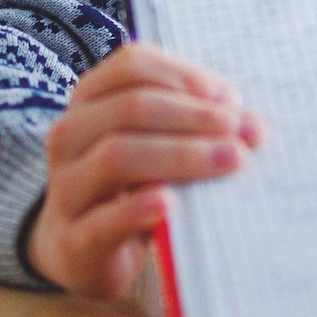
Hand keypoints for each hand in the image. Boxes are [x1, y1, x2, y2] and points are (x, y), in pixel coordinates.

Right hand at [26, 45, 261, 300]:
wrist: (81, 250)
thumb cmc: (130, 186)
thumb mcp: (155, 144)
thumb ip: (193, 125)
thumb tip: (250, 125)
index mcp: (90, 99)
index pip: (132, 66)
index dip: (184, 76)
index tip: (229, 98)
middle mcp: (69, 135)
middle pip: (130, 109)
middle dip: (194, 117)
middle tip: (241, 133)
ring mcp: (65, 187)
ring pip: (117, 156)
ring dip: (181, 155)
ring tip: (229, 161)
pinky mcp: (74, 238)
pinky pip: (103, 219)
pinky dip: (137, 209)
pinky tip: (169, 203)